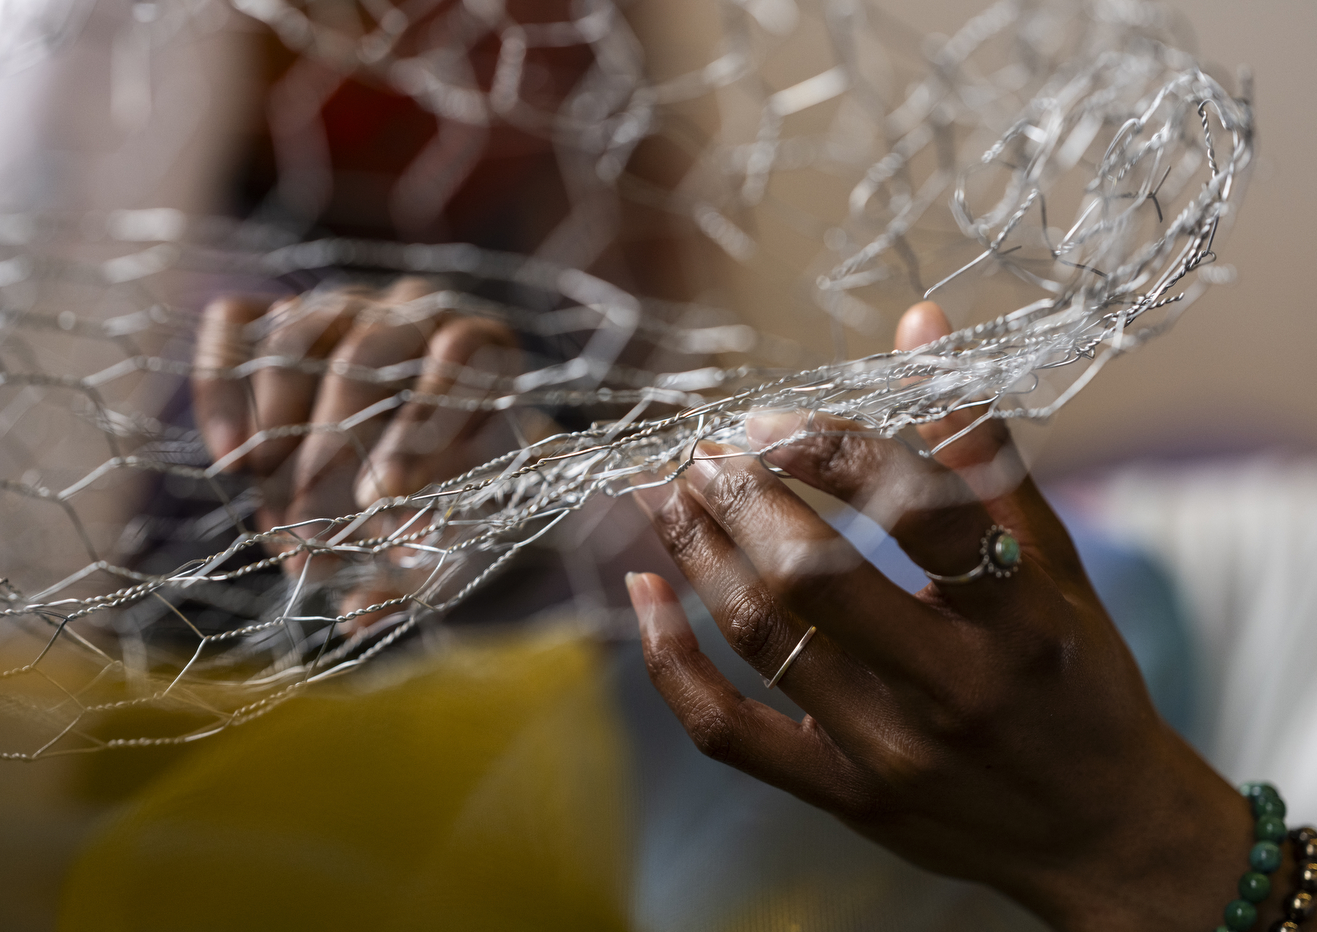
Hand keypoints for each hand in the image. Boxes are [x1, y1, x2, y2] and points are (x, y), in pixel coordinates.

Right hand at [192, 278, 522, 624]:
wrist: (420, 470)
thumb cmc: (456, 506)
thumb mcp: (457, 544)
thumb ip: (421, 572)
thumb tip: (359, 611)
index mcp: (482, 352)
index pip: (461, 355)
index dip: (422, 425)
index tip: (384, 497)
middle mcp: (414, 312)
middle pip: (371, 347)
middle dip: (336, 440)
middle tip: (314, 524)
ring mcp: (343, 305)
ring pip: (301, 331)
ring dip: (279, 419)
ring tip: (271, 497)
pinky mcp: (274, 313)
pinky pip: (236, 323)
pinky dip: (222, 387)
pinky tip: (233, 461)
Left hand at [626, 302, 1270, 930]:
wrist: (1100, 832)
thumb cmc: (1077, 680)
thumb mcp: (1055, 565)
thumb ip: (979, 453)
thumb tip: (917, 325)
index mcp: (1021, 622)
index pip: (920, 514)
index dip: (836, 453)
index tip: (775, 420)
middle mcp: (953, 692)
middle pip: (814, 579)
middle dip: (742, 497)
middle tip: (707, 448)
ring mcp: (890, 755)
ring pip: (761, 638)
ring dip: (696, 549)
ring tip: (667, 488)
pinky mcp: (843, 797)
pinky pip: (726, 730)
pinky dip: (669, 659)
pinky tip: (643, 588)